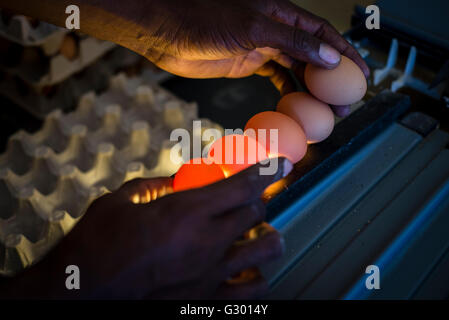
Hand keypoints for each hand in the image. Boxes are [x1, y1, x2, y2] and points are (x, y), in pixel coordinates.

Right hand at [2, 158, 291, 298]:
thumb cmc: (95, 244)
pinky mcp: (206, 300)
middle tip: (247, 199)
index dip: (266, 170)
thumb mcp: (119, 201)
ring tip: (258, 235)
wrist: (80, 293)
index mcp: (185, 212)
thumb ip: (152, 185)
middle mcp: (206, 242)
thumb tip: (173, 180)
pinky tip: (246, 270)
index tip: (281, 163)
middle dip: (256, 200)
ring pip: (265, 250)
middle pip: (255, 213)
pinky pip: (251, 291)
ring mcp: (210, 274)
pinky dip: (256, 276)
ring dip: (267, 237)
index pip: (241, 185)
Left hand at [130, 0, 368, 114]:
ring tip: (324, 112)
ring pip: (297, 68)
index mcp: (282, 14)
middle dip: (332, 80)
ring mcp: (263, 46)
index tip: (362, 76)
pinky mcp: (249, 62)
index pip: (324, 35)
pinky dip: (289, 91)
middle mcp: (277, 29)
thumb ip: (292, 41)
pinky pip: (277, 77)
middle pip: (314, 54)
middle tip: (344, 105)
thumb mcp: (252, 27)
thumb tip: (330, 57)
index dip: (346, 54)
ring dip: (312, 90)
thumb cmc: (203, 22)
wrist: (168, 32)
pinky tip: (296, 106)